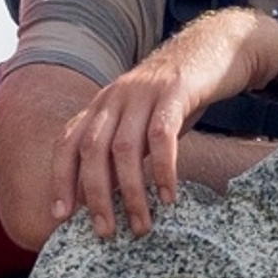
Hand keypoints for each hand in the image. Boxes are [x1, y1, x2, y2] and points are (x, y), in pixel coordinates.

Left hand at [47, 9, 277, 237]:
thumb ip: (124, 148)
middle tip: (105, 231)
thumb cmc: (178, 96)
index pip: (68, 143)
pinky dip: (162, 170)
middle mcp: (116, 97)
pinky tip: (168, 197)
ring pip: (124, 148)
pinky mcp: (175, 92)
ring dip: (130, 191)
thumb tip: (109, 197)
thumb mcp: (143, 119)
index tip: (61, 215)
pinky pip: (162, 136)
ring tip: (141, 224)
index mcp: (102, 105)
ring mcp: (144, 92)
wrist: (216, 46)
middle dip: (95, 195)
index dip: (61, 179)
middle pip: (92, 149)